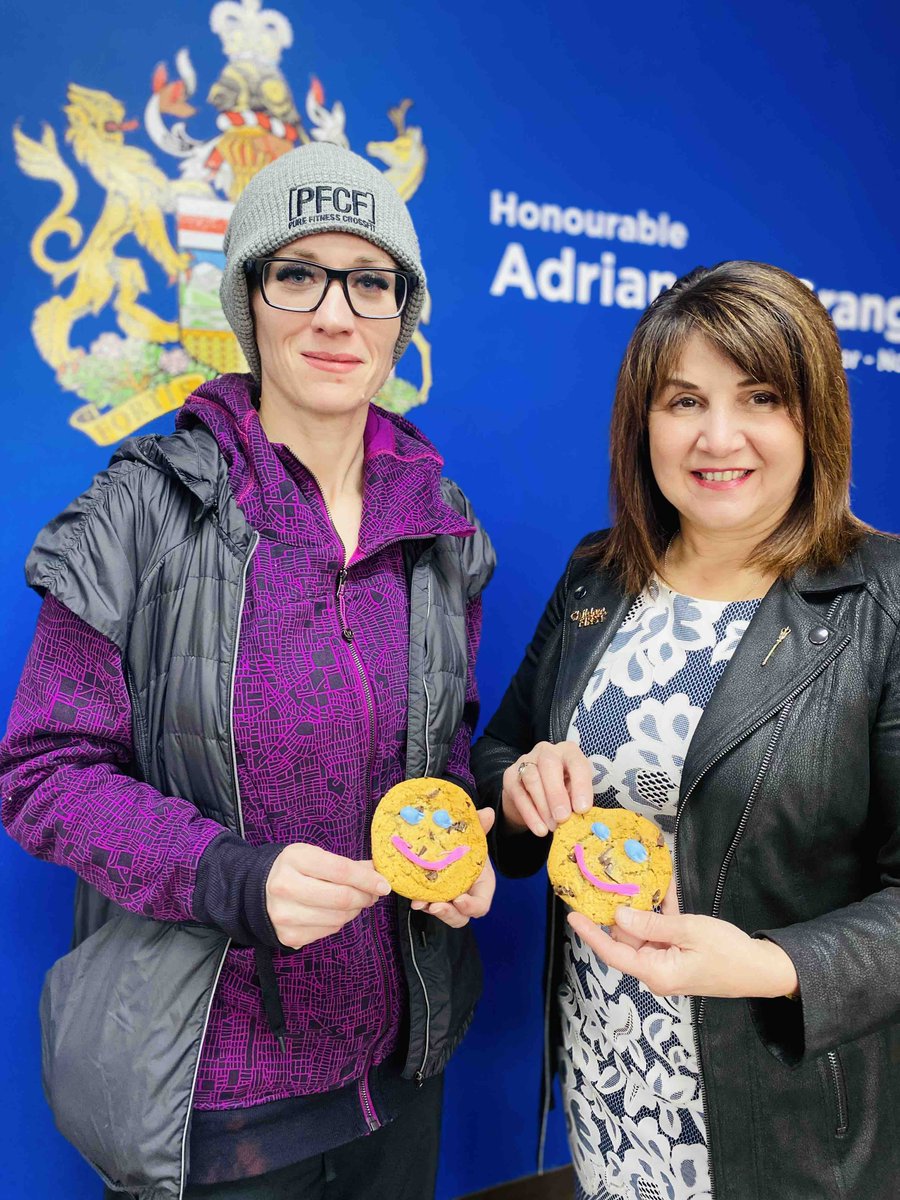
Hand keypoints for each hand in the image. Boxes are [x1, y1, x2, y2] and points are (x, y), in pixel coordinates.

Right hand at [266, 844, 390, 948]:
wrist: (257, 890)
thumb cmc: (293, 869)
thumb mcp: (314, 855)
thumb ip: (346, 865)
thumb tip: (377, 873)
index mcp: (295, 859)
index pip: (341, 871)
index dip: (367, 879)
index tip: (384, 884)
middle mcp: (286, 887)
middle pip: (341, 898)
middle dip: (365, 897)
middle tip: (372, 895)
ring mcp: (285, 914)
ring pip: (337, 918)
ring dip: (354, 911)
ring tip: (354, 902)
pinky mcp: (288, 936)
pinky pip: (328, 931)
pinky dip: (339, 922)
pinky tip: (334, 912)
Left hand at [410, 808, 496, 927]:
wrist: (457, 843)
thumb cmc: (469, 843)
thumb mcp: (474, 835)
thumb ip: (480, 826)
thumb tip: (487, 813)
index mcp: (481, 886)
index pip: (481, 906)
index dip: (471, 907)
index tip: (459, 899)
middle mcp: (466, 896)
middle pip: (461, 916)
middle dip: (449, 914)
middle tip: (436, 906)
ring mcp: (449, 898)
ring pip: (443, 914)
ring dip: (431, 910)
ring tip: (419, 903)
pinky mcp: (434, 895)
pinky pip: (428, 905)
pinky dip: (421, 902)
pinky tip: (412, 897)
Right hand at [502, 741, 593, 836]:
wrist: (534, 795)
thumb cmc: (562, 792)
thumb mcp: (574, 792)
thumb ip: (577, 798)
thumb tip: (580, 814)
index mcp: (568, 752)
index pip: (576, 762)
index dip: (581, 785)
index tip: (582, 808)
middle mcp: (546, 751)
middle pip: (549, 764)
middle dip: (556, 793)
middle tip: (563, 818)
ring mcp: (525, 761)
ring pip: (532, 778)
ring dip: (543, 806)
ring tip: (552, 827)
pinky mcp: (510, 776)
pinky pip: (519, 794)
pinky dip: (530, 814)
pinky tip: (539, 829)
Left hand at [567, 905, 799, 999]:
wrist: (762, 970)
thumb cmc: (728, 952)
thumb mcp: (689, 931)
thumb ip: (652, 924)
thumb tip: (618, 917)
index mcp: (656, 972)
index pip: (612, 953)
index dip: (591, 934)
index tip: (572, 915)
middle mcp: (656, 971)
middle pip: (627, 941)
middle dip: (620, 914)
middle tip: (610, 883)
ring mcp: (667, 964)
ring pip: (643, 934)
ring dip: (642, 910)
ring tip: (636, 880)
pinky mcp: (678, 957)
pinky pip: (661, 933)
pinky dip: (661, 913)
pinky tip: (663, 885)